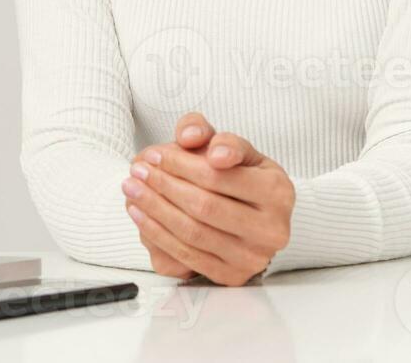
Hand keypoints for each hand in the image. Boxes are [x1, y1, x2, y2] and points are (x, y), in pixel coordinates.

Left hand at [122, 112, 294, 286]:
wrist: (256, 216)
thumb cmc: (241, 176)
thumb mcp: (232, 147)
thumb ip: (208, 133)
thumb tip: (190, 138)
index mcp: (278, 191)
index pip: (217, 176)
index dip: (179, 164)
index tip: (153, 155)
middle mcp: (271, 229)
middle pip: (204, 206)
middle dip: (163, 186)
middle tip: (136, 171)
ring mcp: (253, 257)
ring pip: (192, 233)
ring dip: (154, 210)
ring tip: (132, 189)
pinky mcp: (233, 277)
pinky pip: (187, 256)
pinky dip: (157, 234)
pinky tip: (140, 214)